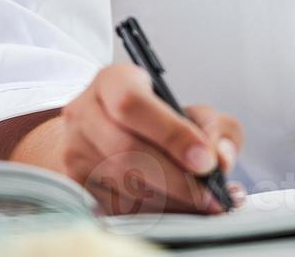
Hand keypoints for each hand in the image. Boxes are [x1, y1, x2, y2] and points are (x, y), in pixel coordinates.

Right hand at [14, 64, 244, 215]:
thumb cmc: (153, 118)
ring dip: (169, 201)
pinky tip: (181, 210)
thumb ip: (214, 126)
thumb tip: (219, 158)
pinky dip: (156, 213)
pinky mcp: (75, 185)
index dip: (171, 134)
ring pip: (123, 185)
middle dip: (177, 179)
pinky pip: (117, 207)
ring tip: (203, 204)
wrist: (102, 132)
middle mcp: (84, 114)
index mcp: (112, 82)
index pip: (132, 104)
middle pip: (127, 151)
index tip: (206, 160)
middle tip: (211, 194)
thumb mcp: (187, 107)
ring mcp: (74, 152)